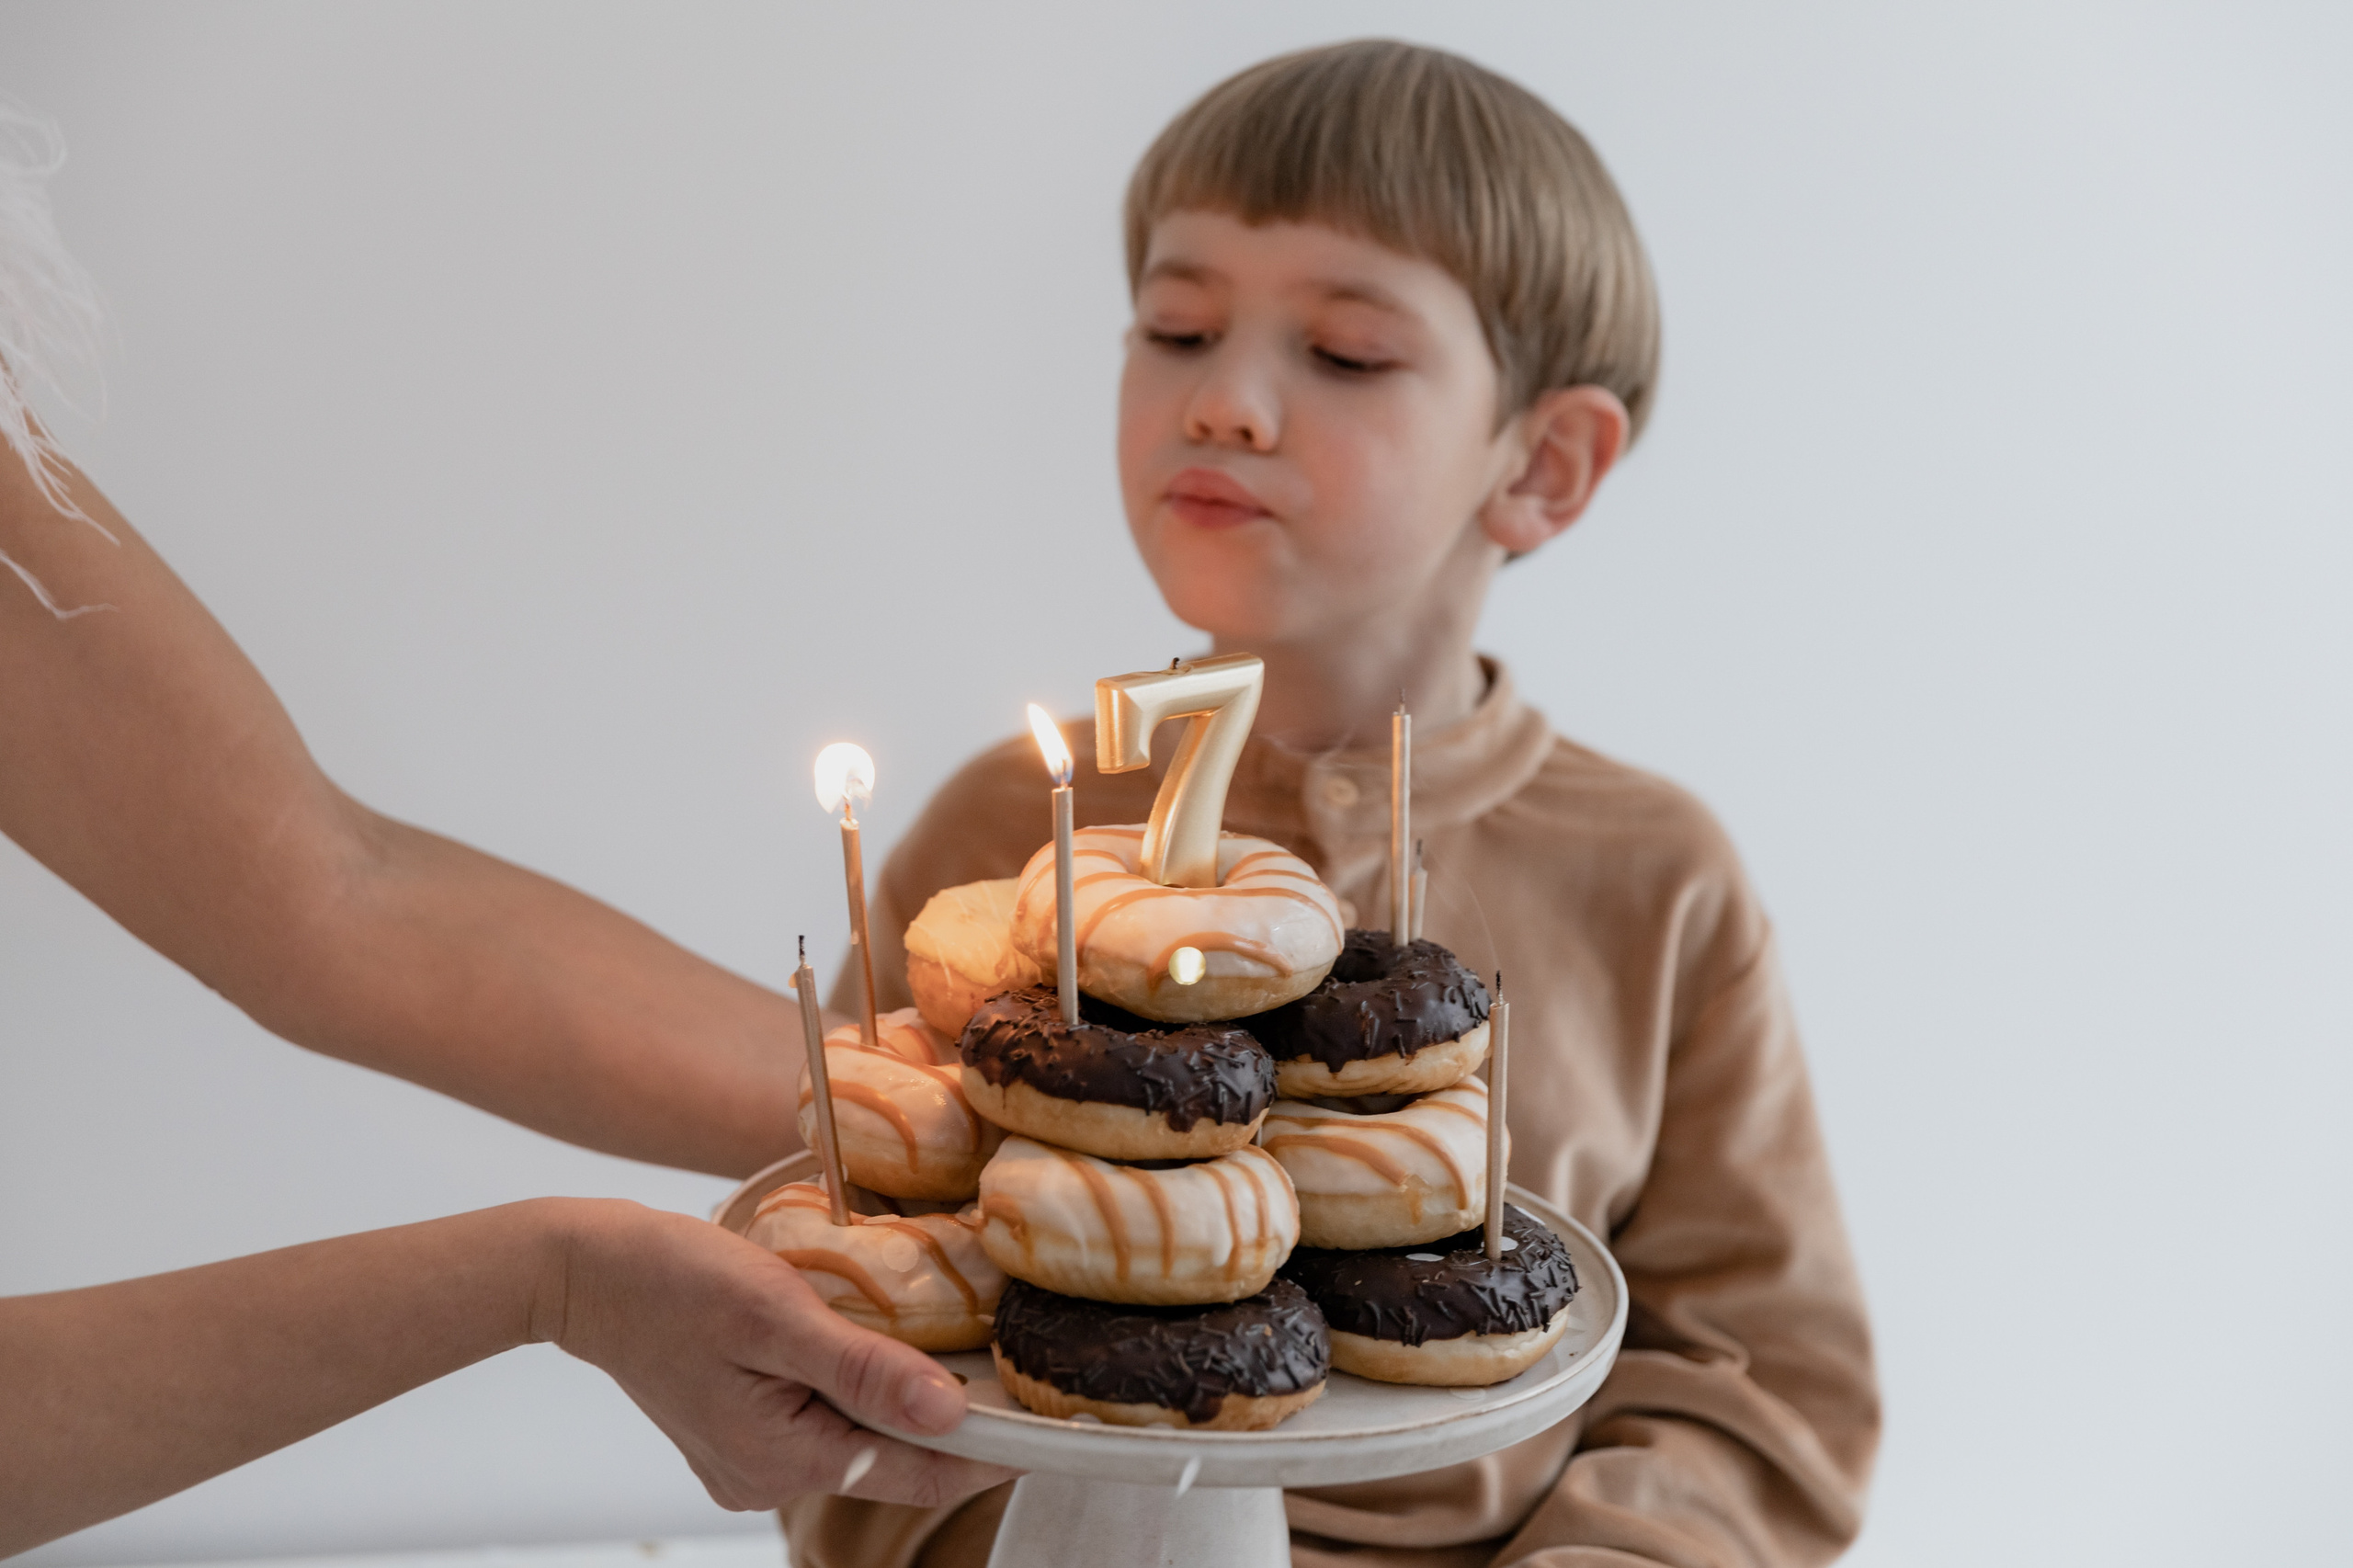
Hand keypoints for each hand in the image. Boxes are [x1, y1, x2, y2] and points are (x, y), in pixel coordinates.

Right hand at [538, 1199, 1016, 1510]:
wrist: (584, 1271)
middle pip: (895, 1460)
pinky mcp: (740, 1434)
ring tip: (964, 1348)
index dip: (993, 1449)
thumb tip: (951, 1414)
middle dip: (954, 1420)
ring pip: (861, 1440)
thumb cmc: (673, 1281)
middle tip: (1019, 1367)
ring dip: (905, 1400)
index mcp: (785, 1463)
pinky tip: (882, 1346)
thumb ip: (866, 1370)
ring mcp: (751, 1463)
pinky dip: (860, 1390)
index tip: (1057, 1426)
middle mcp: (769, 1481)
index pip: (921, 1475)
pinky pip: (823, 1423)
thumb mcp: (778, 1314)